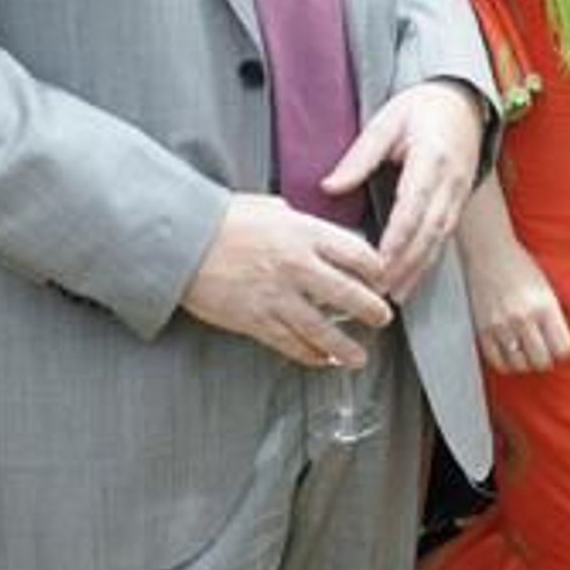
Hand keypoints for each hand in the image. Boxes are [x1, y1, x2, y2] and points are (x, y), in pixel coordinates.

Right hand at [180, 193, 389, 367]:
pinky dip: (310, 356)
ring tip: (360, 357)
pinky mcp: (257, 321)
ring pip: (324, 329)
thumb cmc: (225, 219)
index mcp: (306, 233)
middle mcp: (299, 266)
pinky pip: (291, 344)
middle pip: (350, 295)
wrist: (184, 243)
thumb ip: (302, 223)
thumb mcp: (273, 208)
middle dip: (372, 310)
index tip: (384, 279)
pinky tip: (322, 361)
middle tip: (383, 318)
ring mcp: (279, 297)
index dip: (377, 270)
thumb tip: (318, 234)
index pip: (358, 254)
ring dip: (346, 346)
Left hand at [323, 79, 484, 301]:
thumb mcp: (387, 121)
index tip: (377, 262)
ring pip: (439, 239)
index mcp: (432, 157)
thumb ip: (360, 156)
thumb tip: (330, 186)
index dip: (396, 238)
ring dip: (417, 269)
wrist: (464, 103)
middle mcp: (451, 181)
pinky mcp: (459, 202)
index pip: (414, 205)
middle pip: (429, 230)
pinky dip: (427, 260)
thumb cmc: (423, 108)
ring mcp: (459, 193)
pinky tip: (411, 278)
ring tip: (393, 295)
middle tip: (378, 291)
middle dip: (405, 264)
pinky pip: (444, 236)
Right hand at [461, 232, 569, 374]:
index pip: (562, 348)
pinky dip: (506, 363)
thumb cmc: (520, 267)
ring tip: (526, 352)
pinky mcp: (483, 329)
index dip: (563, 351)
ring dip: (525, 363)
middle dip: (545, 360)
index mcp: (545, 306)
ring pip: (520, 365)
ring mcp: (502, 325)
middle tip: (543, 352)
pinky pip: (497, 362)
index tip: (559, 347)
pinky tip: (510, 353)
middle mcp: (524, 318)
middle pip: (542, 361)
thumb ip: (553, 317)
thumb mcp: (546, 289)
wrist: (489, 252)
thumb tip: (561, 346)